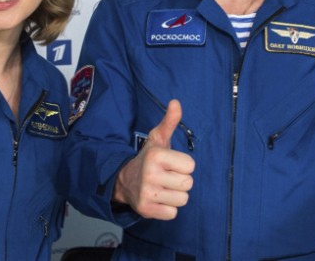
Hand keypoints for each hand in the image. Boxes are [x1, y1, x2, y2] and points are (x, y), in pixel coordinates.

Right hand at [114, 99, 195, 219]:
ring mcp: (147, 193)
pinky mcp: (146, 210)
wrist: (124, 181)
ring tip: (163, 188)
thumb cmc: (148, 159)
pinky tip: (159, 199)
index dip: (183, 166)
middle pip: (188, 184)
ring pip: (182, 199)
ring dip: (175, 195)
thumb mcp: (158, 139)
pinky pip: (173, 213)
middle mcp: (150, 174)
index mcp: (156, 156)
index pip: (190, 166)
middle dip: (181, 181)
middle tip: (167, 177)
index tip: (171, 164)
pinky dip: (168, 209)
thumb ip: (170, 121)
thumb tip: (176, 102)